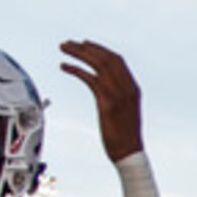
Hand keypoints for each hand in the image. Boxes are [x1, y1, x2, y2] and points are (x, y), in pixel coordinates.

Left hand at [60, 42, 141, 160]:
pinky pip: (89, 79)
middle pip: (106, 58)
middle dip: (86, 47)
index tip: (85, 44)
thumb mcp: (125, 111)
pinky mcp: (107, 102)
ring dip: (78, 53)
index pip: (117, 60)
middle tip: (68, 43)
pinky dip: (76, 69)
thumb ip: (118, 97)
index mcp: (133, 88)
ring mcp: (118, 94)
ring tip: (64, 48)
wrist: (129, 153)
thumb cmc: (125, 136)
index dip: (100, 49)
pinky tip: (64, 66)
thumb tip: (106, 90)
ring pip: (97, 64)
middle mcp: (127, 87)